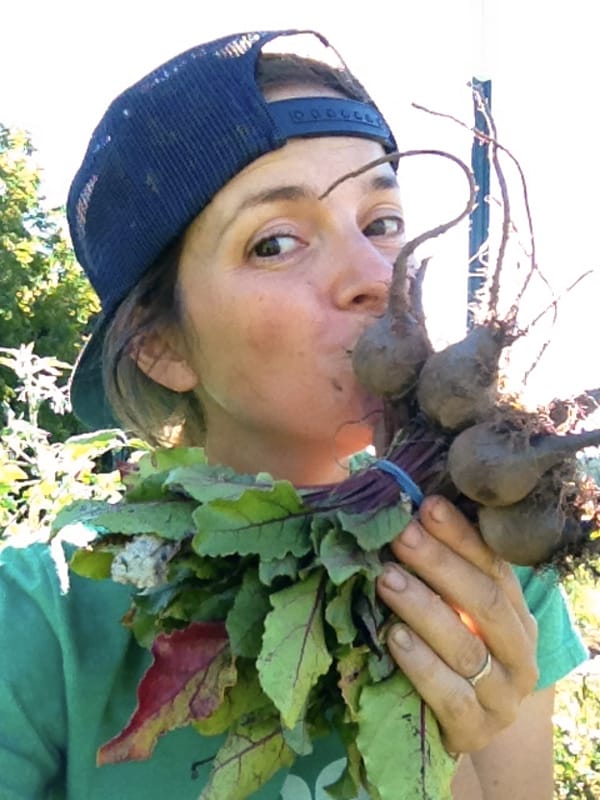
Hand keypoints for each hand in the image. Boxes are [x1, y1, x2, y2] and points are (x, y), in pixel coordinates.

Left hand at [376, 495, 538, 753]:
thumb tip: (402, 517)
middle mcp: (520, 653)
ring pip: (466, 647)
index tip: (427, 506)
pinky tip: (393, 638)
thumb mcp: (453, 613)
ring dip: (423, 608)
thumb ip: (438, 576)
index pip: (494, 568)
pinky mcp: (476, 732)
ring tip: (386, 579)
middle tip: (402, 536)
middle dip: (440, 565)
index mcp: (518, 616)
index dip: (461, 536)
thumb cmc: (448, 656)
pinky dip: (421, 664)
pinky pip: (450, 696)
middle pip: (485, 602)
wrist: (458, 728)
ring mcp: (503, 697)